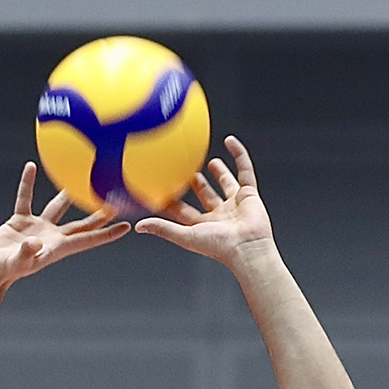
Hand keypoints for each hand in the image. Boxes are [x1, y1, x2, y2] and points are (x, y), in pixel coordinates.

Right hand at [0, 163, 129, 294]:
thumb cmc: (1, 273)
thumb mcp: (14, 264)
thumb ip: (25, 253)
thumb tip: (34, 242)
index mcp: (56, 248)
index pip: (87, 240)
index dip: (107, 234)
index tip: (126, 227)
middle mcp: (51, 237)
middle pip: (81, 223)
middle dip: (98, 214)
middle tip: (116, 199)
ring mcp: (36, 228)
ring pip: (58, 207)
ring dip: (69, 194)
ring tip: (81, 177)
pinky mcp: (20, 221)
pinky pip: (25, 198)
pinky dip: (28, 183)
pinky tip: (31, 167)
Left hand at [134, 136, 274, 267]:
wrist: (247, 247)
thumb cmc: (218, 246)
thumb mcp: (185, 235)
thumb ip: (163, 228)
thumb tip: (139, 226)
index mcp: (202, 225)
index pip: (183, 211)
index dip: (171, 201)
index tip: (160, 188)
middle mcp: (218, 215)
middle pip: (205, 196)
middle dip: (196, 185)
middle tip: (185, 171)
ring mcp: (234, 204)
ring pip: (225, 184)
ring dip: (218, 173)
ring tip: (209, 162)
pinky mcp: (249, 194)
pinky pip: (245, 171)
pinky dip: (239, 155)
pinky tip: (230, 142)